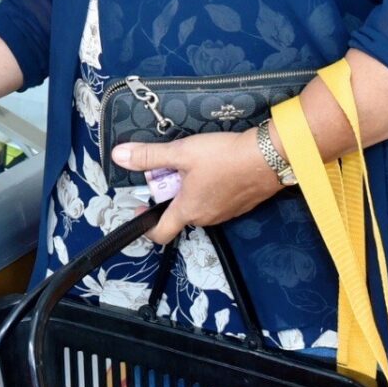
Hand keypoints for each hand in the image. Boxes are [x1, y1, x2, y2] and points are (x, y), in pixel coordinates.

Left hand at [110, 131, 282, 245]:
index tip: (139, 209)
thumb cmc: (224, 157)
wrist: (268, 157)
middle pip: (178, 213)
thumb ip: (149, 156)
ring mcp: (224, 214)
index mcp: (187, 210)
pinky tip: (215, 169)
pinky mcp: (239, 206)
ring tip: (195, 165)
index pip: (160, 233)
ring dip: (190, 191)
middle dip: (170, 194)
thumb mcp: (181, 152)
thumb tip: (119, 156)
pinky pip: (216, 202)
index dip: (144, 226)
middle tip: (172, 170)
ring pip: (198, 206)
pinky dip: (209, 189)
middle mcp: (205, 218)